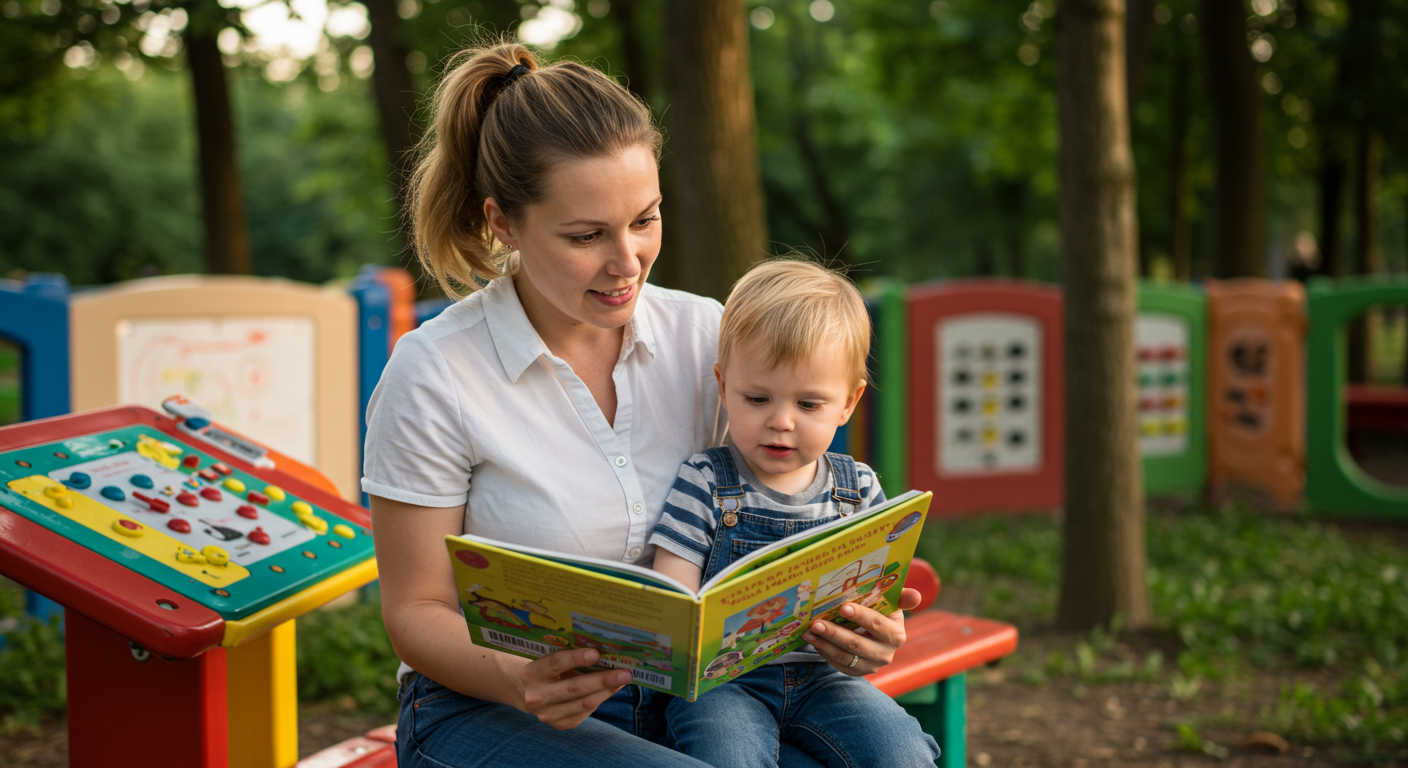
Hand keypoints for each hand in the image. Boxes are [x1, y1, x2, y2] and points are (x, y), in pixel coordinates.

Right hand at [517, 647, 632, 729]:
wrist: (525, 691)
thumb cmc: (544, 667)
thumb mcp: (547, 658)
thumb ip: (568, 655)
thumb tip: (604, 653)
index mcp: (531, 673)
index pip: (556, 663)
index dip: (576, 658)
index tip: (596, 653)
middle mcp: (537, 696)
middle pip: (575, 687)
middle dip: (603, 680)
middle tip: (625, 673)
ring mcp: (547, 714)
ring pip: (584, 703)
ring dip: (607, 691)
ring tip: (623, 680)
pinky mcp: (559, 724)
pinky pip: (585, 711)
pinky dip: (601, 698)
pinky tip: (610, 689)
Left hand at [801, 587, 920, 675]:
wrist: (876, 637)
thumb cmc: (882, 613)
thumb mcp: (892, 605)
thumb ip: (902, 598)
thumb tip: (916, 595)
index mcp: (896, 634)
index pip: (877, 624)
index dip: (861, 616)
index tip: (843, 607)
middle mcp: (885, 653)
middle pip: (857, 643)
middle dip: (835, 632)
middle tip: (816, 622)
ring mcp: (871, 665)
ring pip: (844, 655)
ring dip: (824, 643)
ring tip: (809, 630)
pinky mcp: (857, 672)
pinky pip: (838, 663)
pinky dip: (823, 650)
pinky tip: (811, 639)